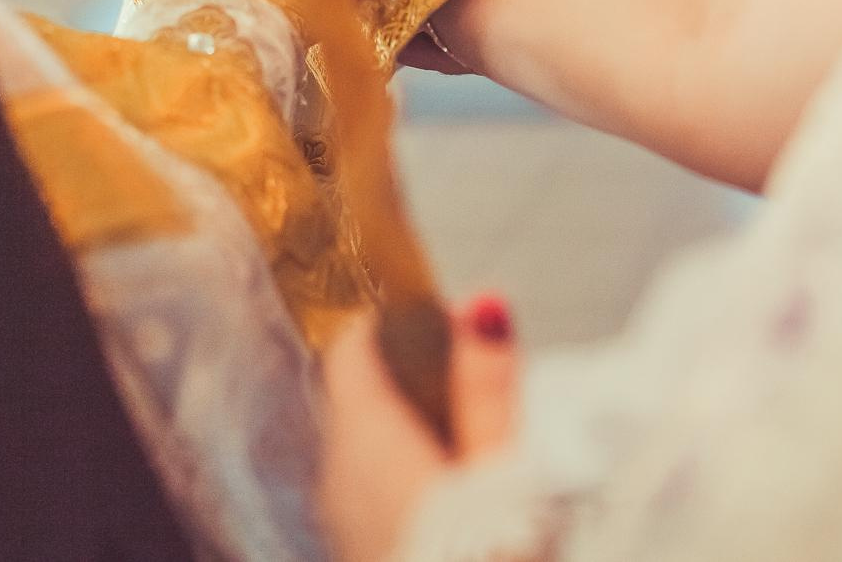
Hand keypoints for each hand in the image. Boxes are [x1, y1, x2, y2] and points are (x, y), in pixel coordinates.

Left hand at [319, 296, 518, 561]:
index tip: (443, 321)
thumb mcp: (503, 466)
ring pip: (362, 445)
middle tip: (472, 382)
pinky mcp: (355, 549)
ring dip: (407, 430)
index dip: (396, 321)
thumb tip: (481, 303)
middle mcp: (337, 474)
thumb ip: (488, 384)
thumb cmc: (485, 549)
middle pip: (359, 395)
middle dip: (411, 378)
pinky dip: (401, 475)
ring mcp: (340, 518)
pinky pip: (368, 491)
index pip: (353, 346)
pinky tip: (449, 495)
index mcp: (367, 437)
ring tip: (470, 440)